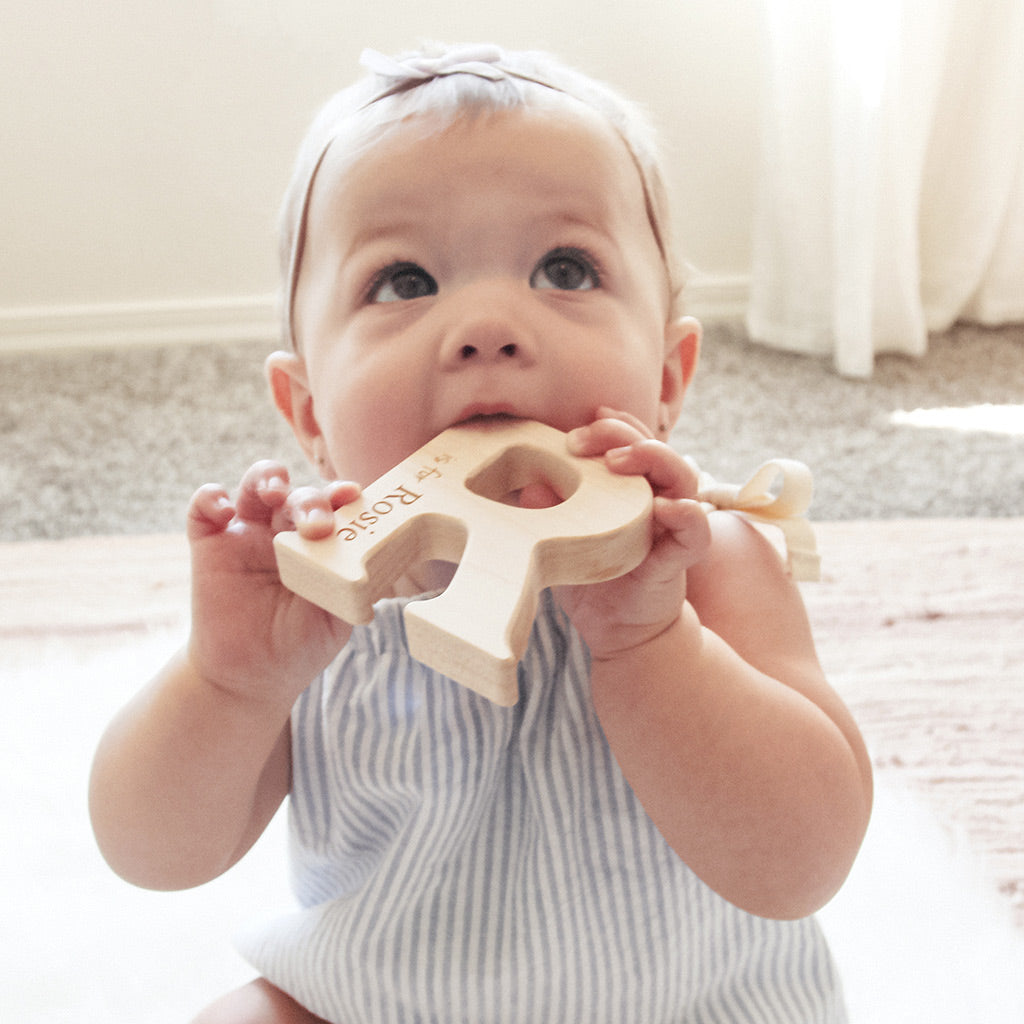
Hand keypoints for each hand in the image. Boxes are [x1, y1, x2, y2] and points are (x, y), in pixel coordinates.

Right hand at [185, 461, 360, 704]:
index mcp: (319, 543)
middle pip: (298, 495)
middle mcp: (284, 531)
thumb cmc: (300, 644)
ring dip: (267, 478)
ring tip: (275, 493)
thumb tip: (374, 558)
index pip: (332, 506)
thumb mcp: (335, 617)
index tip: (351, 494)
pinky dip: (210, 498)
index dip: (340, 495)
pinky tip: (224, 510)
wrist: (251, 678)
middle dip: (310, 501)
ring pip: (255, 484)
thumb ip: (350, 584)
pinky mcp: (210, 545)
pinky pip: (203, 508)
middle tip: (316, 526)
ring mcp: (247, 534)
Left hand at [557, 408, 710, 659]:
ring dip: (654, 458)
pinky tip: (663, 508)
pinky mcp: (679, 558)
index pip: (632, 440)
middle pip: (656, 447)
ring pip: (684, 476)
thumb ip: (547, 510)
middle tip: (582, 439)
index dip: (612, 425)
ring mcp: (672, 526)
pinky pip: (696, 531)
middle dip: (621, 434)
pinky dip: (686, 515)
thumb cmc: (592, 576)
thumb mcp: (560, 537)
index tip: (577, 426)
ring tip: (617, 461)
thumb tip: (527, 483)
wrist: (617, 631)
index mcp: (632, 486)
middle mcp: (658, 498)